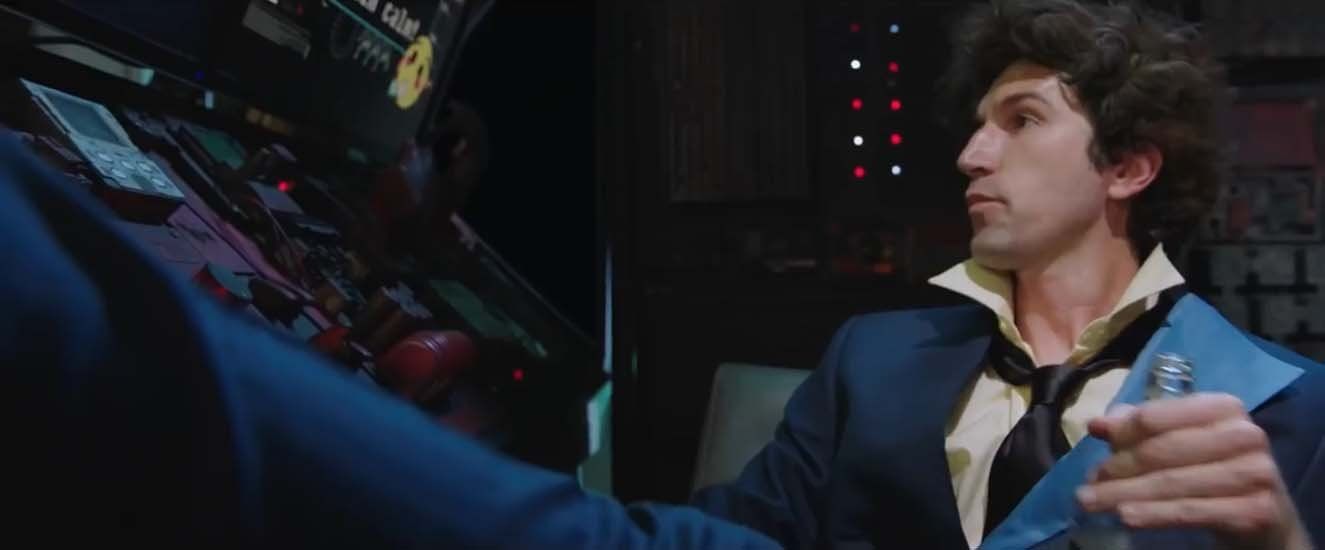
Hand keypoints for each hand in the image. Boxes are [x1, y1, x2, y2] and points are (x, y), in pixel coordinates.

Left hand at [1077, 393, 1312, 548]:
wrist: (1265, 514)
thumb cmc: (1214, 469)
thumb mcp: (1180, 441)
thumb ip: (1140, 428)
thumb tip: (1098, 424)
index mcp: (1223, 407)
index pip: (1157, 416)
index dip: (1122, 431)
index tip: (1094, 440)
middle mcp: (1245, 434)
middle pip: (1161, 451)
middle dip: (1117, 469)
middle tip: (1085, 487)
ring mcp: (1256, 472)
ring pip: (1172, 483)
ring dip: (1124, 494)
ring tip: (1090, 503)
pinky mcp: (1257, 509)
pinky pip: (1192, 511)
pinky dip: (1154, 515)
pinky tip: (1126, 517)